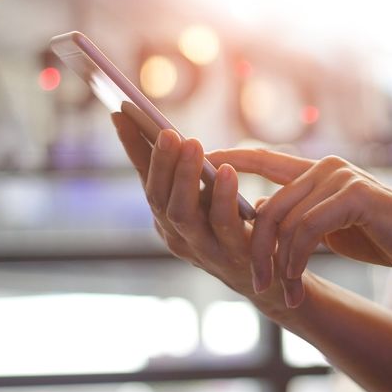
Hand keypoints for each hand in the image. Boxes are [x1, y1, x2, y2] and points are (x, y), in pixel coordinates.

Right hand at [110, 112, 258, 294]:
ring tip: (191, 145)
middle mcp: (175, 234)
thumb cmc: (235, 230)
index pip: (144, 177)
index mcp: (166, 216)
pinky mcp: (232, 257)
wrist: (269, 279)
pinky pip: (223, 225)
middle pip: (157, 197)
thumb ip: (192, 174)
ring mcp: (201, 249)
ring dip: (185, 177)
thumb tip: (175, 134)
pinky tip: (228, 172)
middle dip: (160, 162)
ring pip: (182, 213)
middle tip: (167, 132)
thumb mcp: (208, 198)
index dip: (131, 146)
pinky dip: (223, 197)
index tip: (121, 112)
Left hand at [207, 149, 391, 306]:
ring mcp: (339, 177)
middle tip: (255, 282)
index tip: (196, 171)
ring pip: (284, 219)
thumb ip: (296, 215)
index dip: (227, 161)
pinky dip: (296, 259)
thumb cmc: (378, 235)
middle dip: (255, 248)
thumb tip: (256, 213)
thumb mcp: (328, 225)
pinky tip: (297, 282)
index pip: (260, 159)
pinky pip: (307, 229)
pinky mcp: (354, 195)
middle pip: (268, 205)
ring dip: (278, 263)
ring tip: (281, 291)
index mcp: (315, 171)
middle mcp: (323, 167)